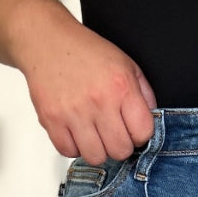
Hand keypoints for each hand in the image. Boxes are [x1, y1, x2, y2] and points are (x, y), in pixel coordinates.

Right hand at [16, 0, 157, 164]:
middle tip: (113, 133)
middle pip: (120, 151)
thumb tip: (151, 120)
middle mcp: (98, 101)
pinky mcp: (51, 119)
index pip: (143, 133)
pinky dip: (73, 146)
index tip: (132, 129)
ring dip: (97, 149)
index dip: (140, 135)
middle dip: (119, 145)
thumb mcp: (125, 64)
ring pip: (95, 157)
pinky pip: (68, 152)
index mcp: (121, 87)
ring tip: (94, 134)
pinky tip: (76, 131)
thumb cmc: (85, 52)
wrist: (46, 39)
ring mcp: (73, 112)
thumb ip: (143, 93)